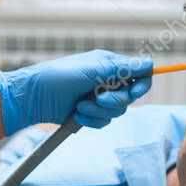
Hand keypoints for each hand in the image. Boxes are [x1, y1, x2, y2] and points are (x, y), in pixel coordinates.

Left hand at [0, 50, 151, 135]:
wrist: (34, 97)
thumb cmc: (60, 76)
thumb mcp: (94, 69)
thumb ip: (123, 68)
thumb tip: (150, 64)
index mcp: (111, 65)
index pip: (140, 74)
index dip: (142, 85)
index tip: (134, 92)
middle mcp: (108, 80)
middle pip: (131, 97)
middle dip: (114, 100)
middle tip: (98, 97)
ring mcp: (99, 97)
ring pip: (117, 111)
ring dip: (98, 110)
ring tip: (80, 105)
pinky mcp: (90, 113)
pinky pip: (104, 121)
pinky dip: (91, 120)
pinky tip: (77, 114)